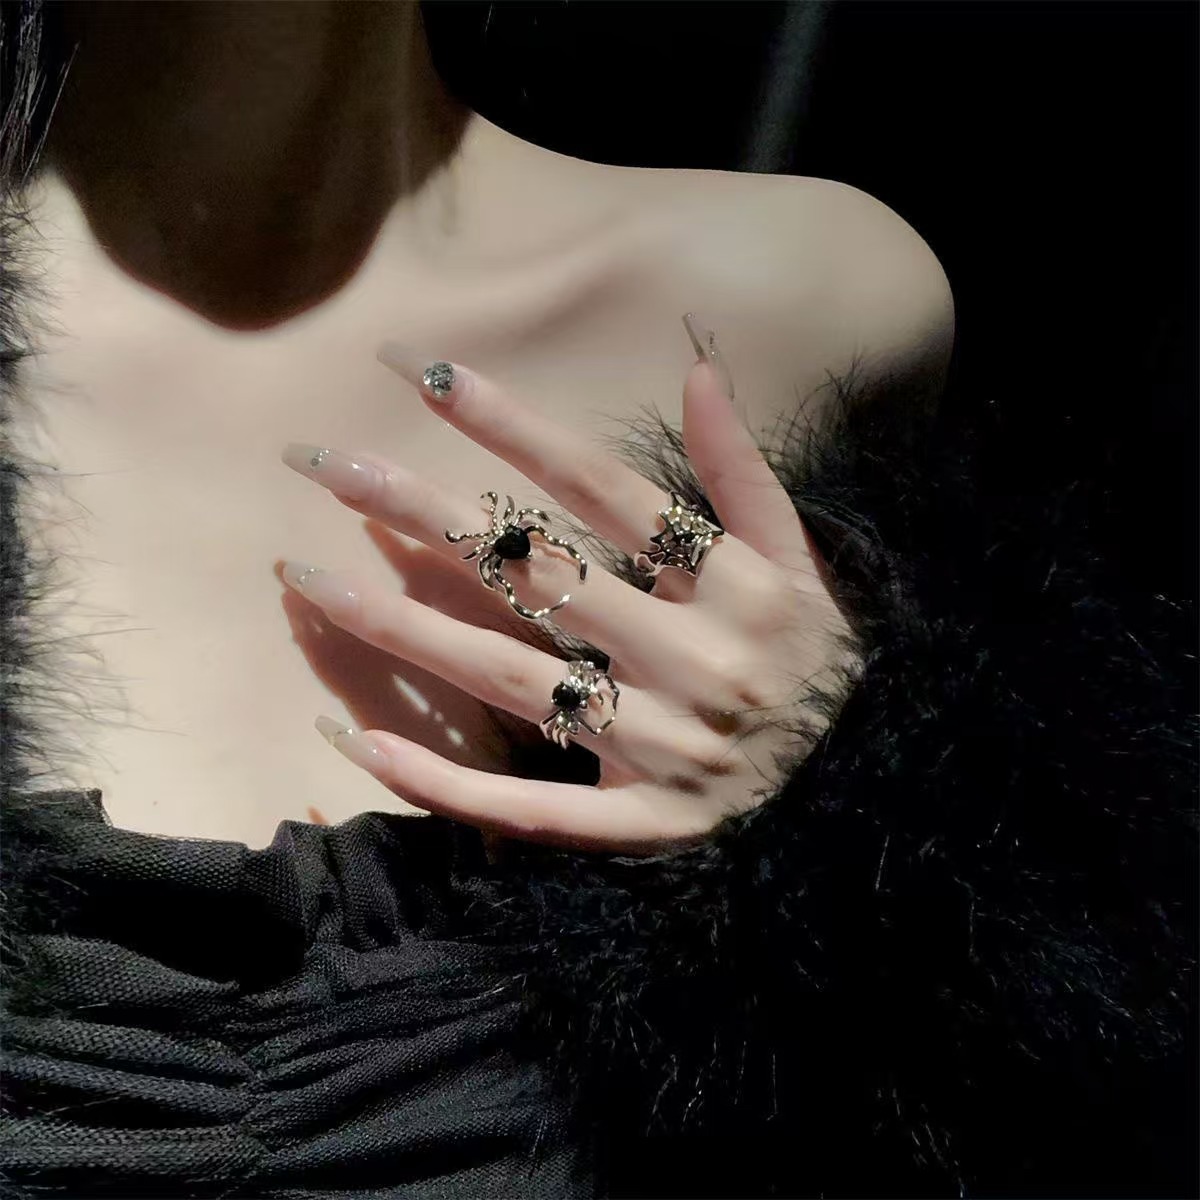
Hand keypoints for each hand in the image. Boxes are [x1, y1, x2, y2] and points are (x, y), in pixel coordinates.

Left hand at [280, 326, 849, 851]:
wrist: (873, 802)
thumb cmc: (826, 669)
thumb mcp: (805, 564)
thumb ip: (747, 472)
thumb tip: (697, 369)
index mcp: (737, 587)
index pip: (604, 490)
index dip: (514, 427)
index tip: (427, 373)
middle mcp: (694, 661)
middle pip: (537, 574)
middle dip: (423, 512)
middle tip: (321, 464)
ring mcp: (665, 751)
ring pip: (514, 681)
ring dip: (405, 630)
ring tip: (309, 582)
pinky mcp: (644, 829)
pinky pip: (531, 812)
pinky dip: (444, 782)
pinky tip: (359, 741)